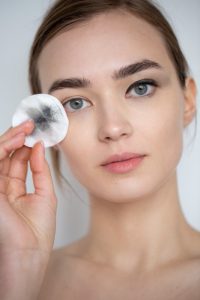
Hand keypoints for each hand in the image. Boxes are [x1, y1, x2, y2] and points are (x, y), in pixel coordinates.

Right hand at [0, 120, 56, 260]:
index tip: (38, 132)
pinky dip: (4, 148)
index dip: (26, 145)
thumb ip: (40, 170)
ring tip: (26, 128)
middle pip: (5, 155)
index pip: (16, 160)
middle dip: (17, 138)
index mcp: (14, 189)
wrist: (29, 254)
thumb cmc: (37, 232)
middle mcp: (1, 186)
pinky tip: (19, 140)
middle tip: (31, 124)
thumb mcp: (45, 194)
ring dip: (11, 139)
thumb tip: (39, 146)